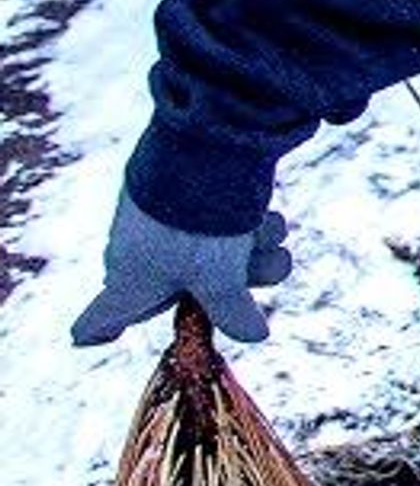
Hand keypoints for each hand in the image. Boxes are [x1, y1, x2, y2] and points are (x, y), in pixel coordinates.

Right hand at [74, 197, 294, 347]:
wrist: (201, 147)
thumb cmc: (196, 224)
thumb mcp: (220, 278)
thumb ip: (233, 312)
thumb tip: (254, 335)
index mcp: (129, 281)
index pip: (101, 315)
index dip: (97, 329)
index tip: (88, 337)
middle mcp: (139, 253)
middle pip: (188, 290)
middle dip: (233, 284)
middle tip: (252, 271)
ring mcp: (165, 223)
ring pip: (219, 256)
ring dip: (254, 250)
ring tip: (263, 233)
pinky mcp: (191, 195)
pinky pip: (227, 224)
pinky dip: (253, 223)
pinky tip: (265, 212)